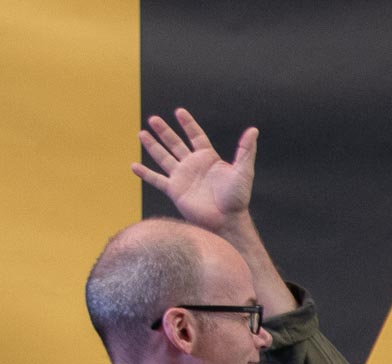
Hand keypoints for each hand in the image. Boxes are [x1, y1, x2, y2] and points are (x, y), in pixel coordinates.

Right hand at [132, 109, 256, 234]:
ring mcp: (182, 177)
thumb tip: (254, 130)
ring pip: (163, 157)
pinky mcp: (174, 190)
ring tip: (142, 133)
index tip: (179, 111)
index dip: (188, 124)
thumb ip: (246, 150)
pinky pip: (157, 180)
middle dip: (164, 131)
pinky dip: (145, 173)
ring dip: (152, 146)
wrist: (227, 219)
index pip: (196, 136)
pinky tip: (134, 166)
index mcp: (209, 158)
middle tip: (153, 119)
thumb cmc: (238, 198)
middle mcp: (193, 165)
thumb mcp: (244, 171)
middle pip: (175, 143)